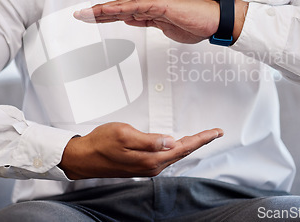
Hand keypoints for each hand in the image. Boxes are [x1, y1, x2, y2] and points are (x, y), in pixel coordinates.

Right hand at [58, 122, 223, 179]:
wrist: (83, 158)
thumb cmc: (101, 143)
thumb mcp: (125, 135)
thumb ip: (150, 140)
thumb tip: (172, 140)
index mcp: (151, 159)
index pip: (183, 147)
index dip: (201, 138)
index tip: (215, 132)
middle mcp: (152, 166)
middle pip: (182, 152)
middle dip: (200, 141)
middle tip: (214, 133)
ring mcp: (146, 167)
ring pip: (174, 155)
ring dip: (189, 145)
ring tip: (202, 137)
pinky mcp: (141, 166)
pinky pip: (165, 157)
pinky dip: (176, 149)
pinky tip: (178, 144)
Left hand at [73, 0, 247, 43]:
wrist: (214, 21)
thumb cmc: (194, 24)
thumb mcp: (164, 27)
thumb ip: (147, 22)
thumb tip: (130, 20)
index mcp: (150, 9)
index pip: (122, 12)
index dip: (105, 15)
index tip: (90, 19)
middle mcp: (149, 3)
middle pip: (118, 7)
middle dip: (97, 12)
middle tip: (78, 16)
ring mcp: (154, 2)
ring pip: (123, 5)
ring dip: (102, 10)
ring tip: (85, 13)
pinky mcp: (161, 4)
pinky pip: (135, 7)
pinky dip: (119, 8)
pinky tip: (105, 11)